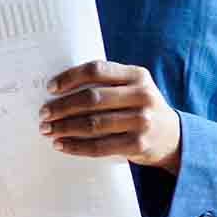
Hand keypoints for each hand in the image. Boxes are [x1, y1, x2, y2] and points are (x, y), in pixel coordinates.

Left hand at [39, 60, 181, 172]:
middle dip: (62, 107)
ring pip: (93, 124)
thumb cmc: (140, 107)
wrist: (173, 137)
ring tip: (48, 130)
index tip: (50, 88)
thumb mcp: (133, 87)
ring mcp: (142, 121)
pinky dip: (76, 147)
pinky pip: (100, 147)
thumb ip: (107, 83)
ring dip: (65, 128)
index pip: (97, 69)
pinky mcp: (138, 145)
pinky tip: (62, 145)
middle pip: (92, 98)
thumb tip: (60, 89)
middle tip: (43, 113)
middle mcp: (142, 96)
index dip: (70, 77)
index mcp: (138, 75)